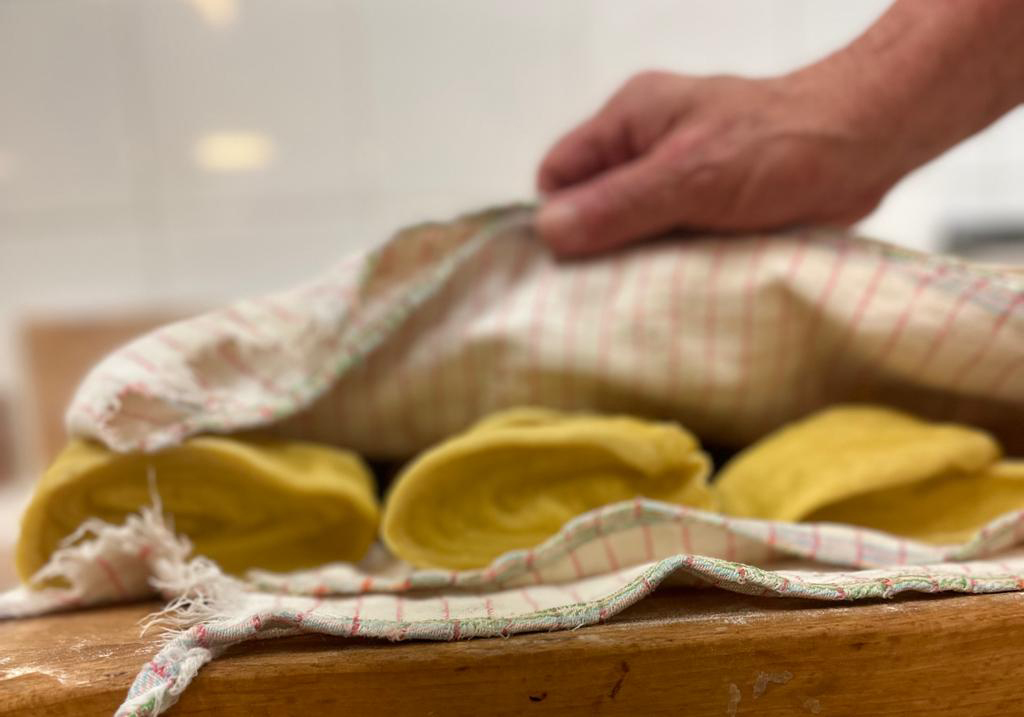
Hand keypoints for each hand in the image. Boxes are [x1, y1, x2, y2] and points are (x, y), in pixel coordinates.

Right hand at [535, 70, 907, 256]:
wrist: (864, 147)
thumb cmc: (780, 146)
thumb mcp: (690, 177)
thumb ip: (618, 204)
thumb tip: (549, 232)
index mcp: (628, 121)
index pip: (558, 174)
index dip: (557, 219)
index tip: (571, 265)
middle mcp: (644, 148)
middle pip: (589, 208)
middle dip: (595, 249)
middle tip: (605, 292)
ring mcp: (674, 180)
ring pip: (626, 232)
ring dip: (634, 264)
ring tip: (643, 295)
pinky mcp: (703, 209)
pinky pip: (664, 244)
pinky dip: (666, 268)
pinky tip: (674, 291)